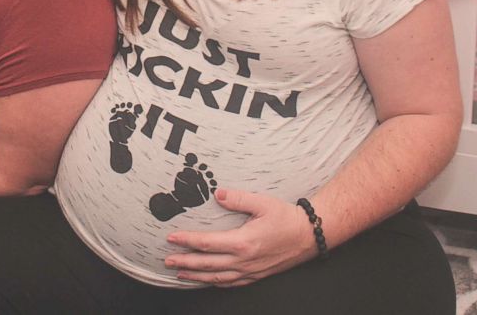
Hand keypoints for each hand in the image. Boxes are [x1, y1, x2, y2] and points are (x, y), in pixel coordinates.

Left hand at [164, 188, 317, 287]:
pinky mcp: (256, 275)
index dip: (187, 241)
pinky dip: (215, 282)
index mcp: (243, 242)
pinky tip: (207, 280)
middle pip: (207, 264)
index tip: (171, 238)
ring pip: (217, 277)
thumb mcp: (263, 202)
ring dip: (196, 275)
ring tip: (180, 272)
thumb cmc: (287, 218)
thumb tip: (218, 194)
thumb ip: (238, 198)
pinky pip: (231, 283)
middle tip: (167, 260)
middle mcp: (244, 260)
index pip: (207, 243)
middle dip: (185, 262)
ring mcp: (250, 270)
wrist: (309, 236)